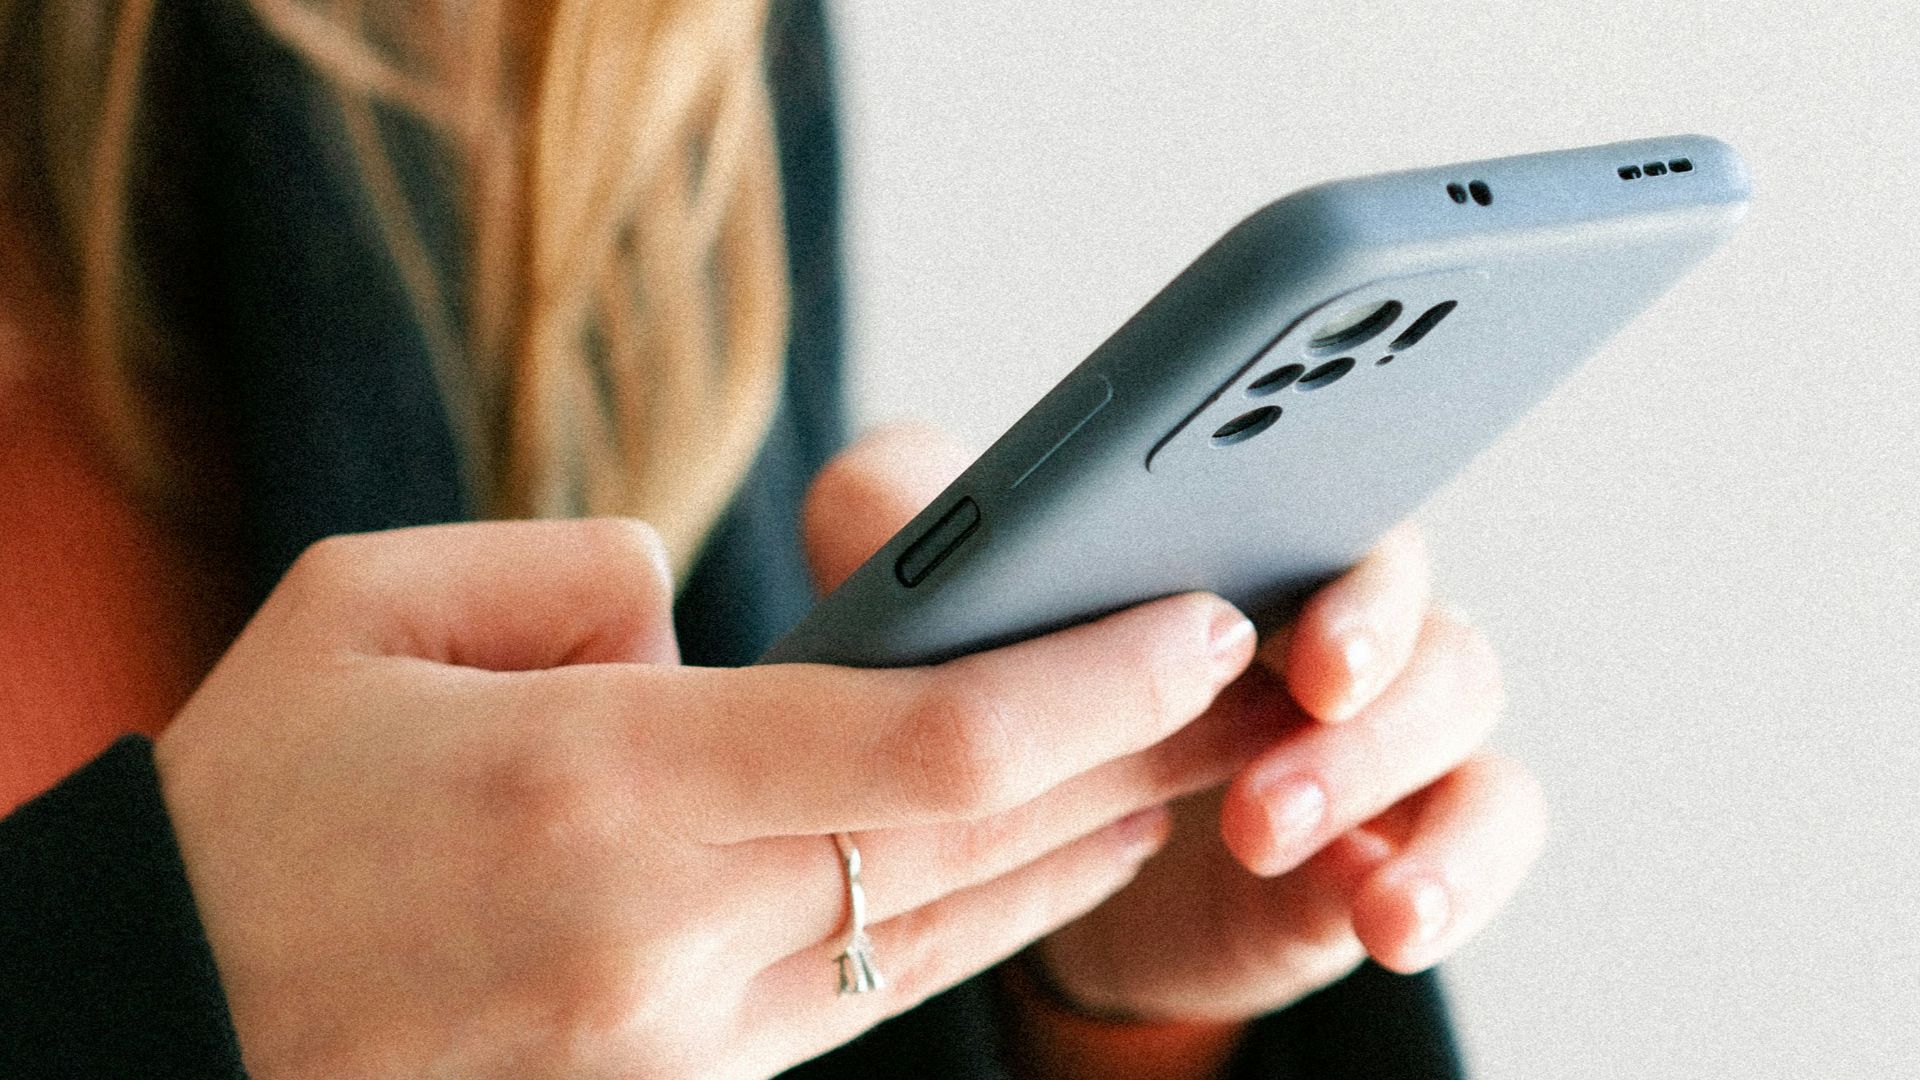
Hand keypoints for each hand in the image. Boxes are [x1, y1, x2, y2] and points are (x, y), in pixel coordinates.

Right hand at [157, 518, 1260, 1077]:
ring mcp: (683, 1032)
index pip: (927, 741)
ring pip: (954, 928)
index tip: (1202, 613)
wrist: (163, 1024)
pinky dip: (990, 913)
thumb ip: (574, 577)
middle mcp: (665, 927)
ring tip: (1199, 753)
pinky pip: (879, 989)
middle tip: (1263, 671)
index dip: (1094, 679)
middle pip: (982, 840)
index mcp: (596, 782)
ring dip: (1095, 837)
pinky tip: (1058, 853)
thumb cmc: (249, 800)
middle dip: (1147, 749)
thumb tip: (713, 618)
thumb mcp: (368, 606)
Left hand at [804, 426, 1546, 1026]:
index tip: (1283, 616)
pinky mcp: (1386, 839)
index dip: (1325, 550)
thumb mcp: (924, 602)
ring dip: (1376, 767)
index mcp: (1242, 536)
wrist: (1026, 859)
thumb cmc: (995, 687)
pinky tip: (1383, 912)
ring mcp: (1377, 734)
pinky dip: (1456, 866)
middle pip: (1418, 604)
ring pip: (1459, 716)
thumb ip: (898, 516)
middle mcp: (1332, 619)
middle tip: (1307, 692)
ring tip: (1266, 827)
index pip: (1340, 497)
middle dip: (1369, 653)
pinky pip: (1485, 831)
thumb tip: (903, 491)